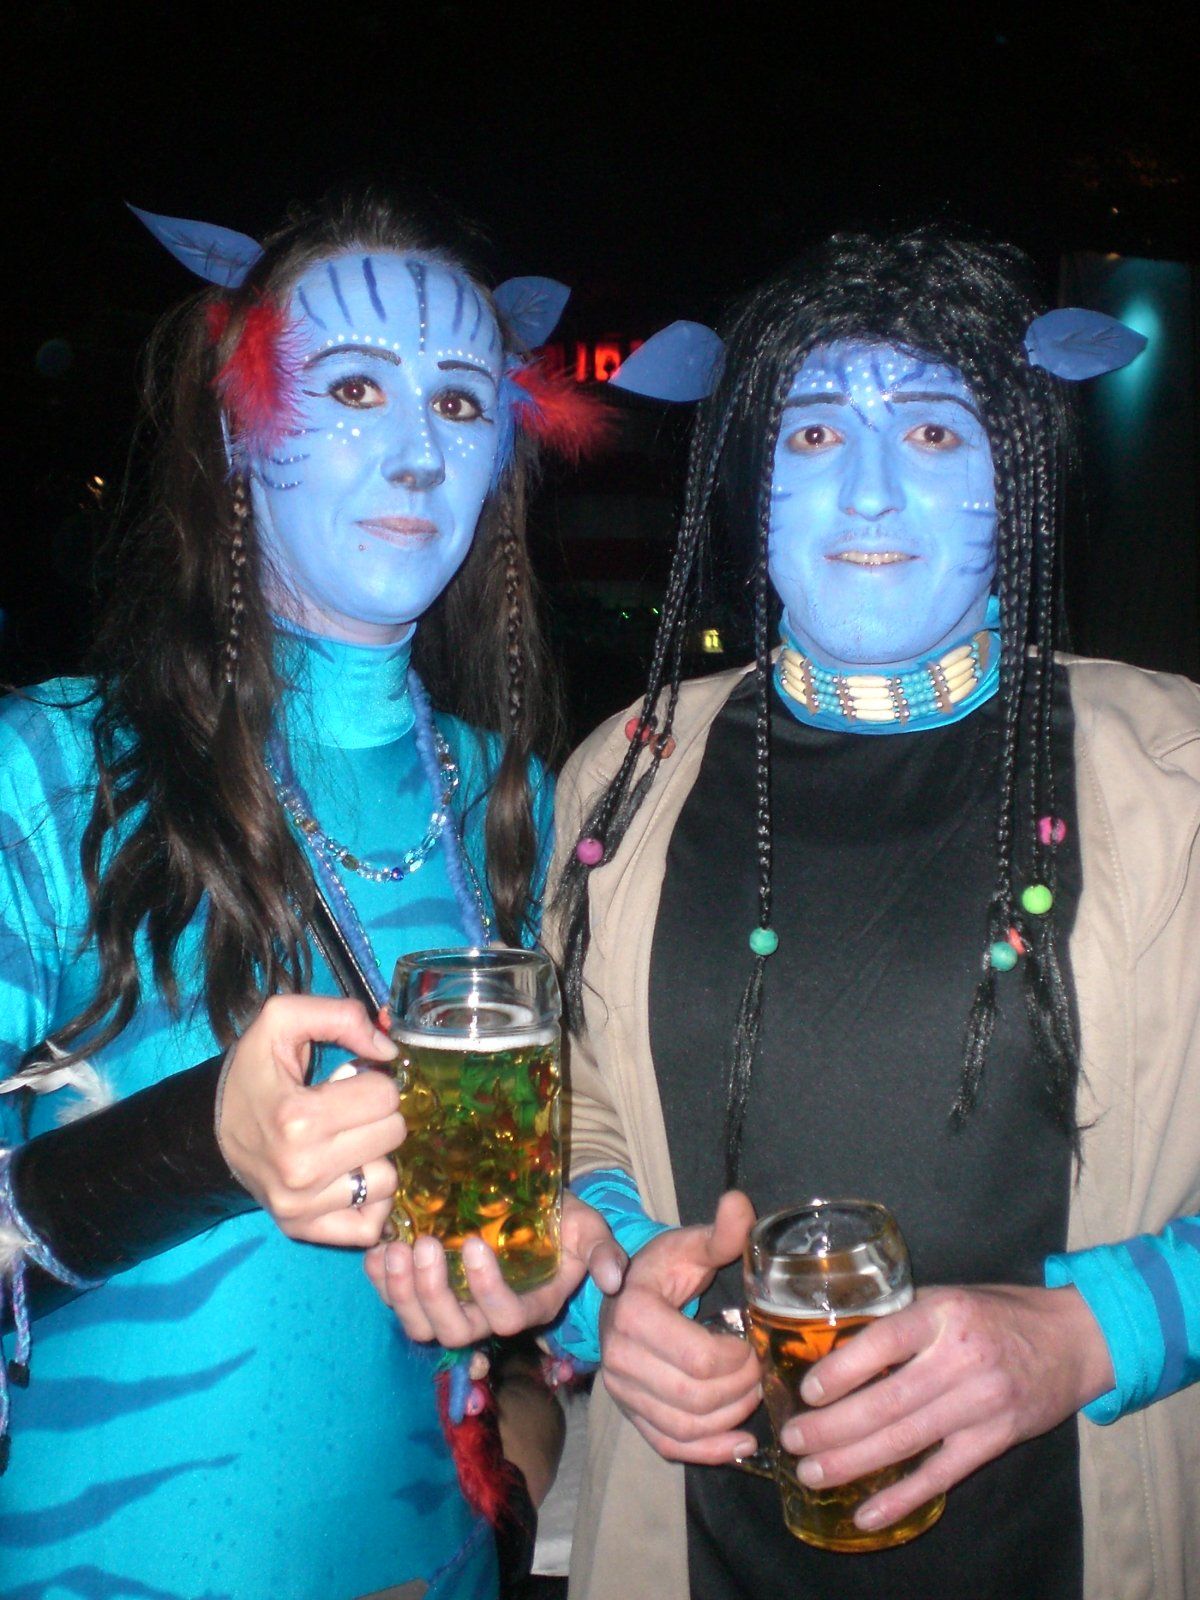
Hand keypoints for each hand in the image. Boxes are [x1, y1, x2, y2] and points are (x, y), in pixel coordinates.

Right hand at [217, 994, 402, 1247]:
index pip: (385, 1095)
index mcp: (298, 1117)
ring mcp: (301, 1207)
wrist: (209, 1130)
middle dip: (378, 1114)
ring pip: (388, 1180)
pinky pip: (369, 1225)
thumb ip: (340, 1015)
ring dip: (375, 1156)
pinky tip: (351, 1176)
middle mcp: (301, 1169)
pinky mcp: (302, 1231)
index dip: (374, 1079)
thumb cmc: (252, 1074)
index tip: (350, 1081)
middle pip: (393, 1134)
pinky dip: (370, 1201)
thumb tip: (389, 1051)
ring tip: (347, 1142)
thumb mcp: (281, 1020)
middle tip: (348, 1110)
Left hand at [363, 1191, 626, 1344]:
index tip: (475, 1244)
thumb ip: (602, 1250)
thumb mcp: (588, 1228)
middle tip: (425, 1245)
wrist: (534, 1210)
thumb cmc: (562, 1221)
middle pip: (455, 1330)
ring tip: (396, 1249)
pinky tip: (376, 1251)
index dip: (486, 1290)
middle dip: (434, 1292)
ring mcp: (453, 1305)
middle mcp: (487, 1316)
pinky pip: (394, 1301)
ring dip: (401, 1292)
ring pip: (421, 1325)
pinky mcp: (425, 1290)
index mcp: (529, 1306)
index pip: (505, 1316)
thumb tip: (615, 1277)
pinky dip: (380, 1282)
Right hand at [599, 1190, 761, 1464]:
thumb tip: (739, 1203)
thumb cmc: (664, 1268)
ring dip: (730, 1418)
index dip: (739, 1359)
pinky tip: (741, 1441)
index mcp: (635, 1313)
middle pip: (695, 1398)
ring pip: (685, 1427)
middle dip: (740, 1390)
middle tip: (761, 1371)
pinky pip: (669, 1445)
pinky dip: (708, 1451)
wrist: (627, 1294)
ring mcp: (621, 1391)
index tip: (756, 1344)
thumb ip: (721, 1233)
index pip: (698, 1358)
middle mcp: (619, 1358)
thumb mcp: (692, 1246)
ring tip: (753, 1396)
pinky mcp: (630, 1413)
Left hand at [779, 1283, 1115, 1532]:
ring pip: (906, 1440)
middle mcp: (961, 1359)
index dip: (842, 1370)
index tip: (808, 1391)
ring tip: (811, 1473)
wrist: (1072, 1341)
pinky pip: (941, 1475)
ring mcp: (980, 1404)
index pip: (884, 1343)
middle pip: (887, 1401)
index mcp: (944, 1314)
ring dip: (852, 1462)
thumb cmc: (998, 1313)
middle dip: (832, 1427)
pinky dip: (902, 1497)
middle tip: (793, 1440)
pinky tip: (867, 1513)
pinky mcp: (995, 1440)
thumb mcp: (947, 1297)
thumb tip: (836, 1342)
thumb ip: (900, 1318)